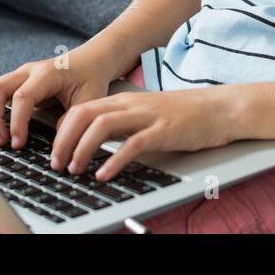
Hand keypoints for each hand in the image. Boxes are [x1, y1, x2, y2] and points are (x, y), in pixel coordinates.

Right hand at [0, 48, 122, 151]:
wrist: (90, 61)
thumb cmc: (90, 79)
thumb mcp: (89, 100)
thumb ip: (73, 121)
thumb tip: (56, 147)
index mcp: (47, 73)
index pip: (23, 97)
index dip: (17, 122)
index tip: (17, 144)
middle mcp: (27, 71)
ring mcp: (17, 76)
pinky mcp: (13, 83)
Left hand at [48, 87, 234, 181]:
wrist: (219, 108)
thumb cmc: (183, 115)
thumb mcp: (145, 114)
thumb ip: (121, 123)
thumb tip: (94, 141)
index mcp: (123, 100)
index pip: (81, 109)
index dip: (62, 130)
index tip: (54, 151)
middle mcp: (130, 104)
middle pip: (84, 115)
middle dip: (64, 140)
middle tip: (56, 164)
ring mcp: (147, 115)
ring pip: (102, 126)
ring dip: (82, 149)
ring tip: (75, 169)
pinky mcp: (164, 130)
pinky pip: (133, 144)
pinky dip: (114, 160)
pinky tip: (104, 174)